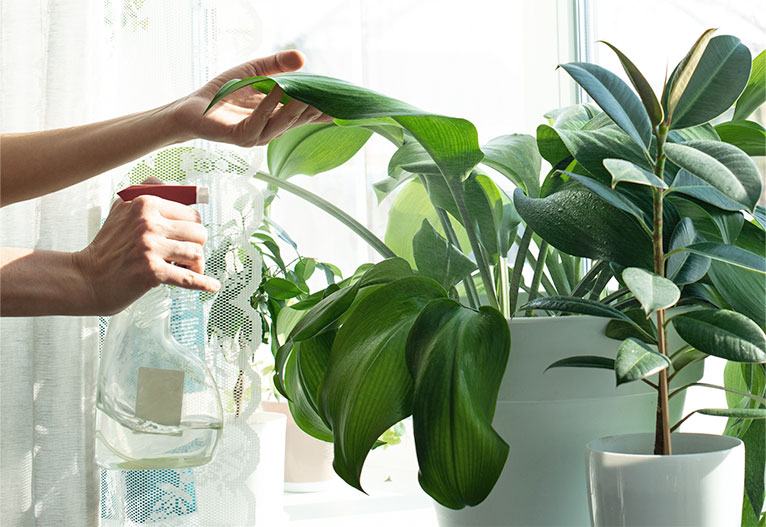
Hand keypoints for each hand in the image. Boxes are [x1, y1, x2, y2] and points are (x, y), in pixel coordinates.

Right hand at [73, 192, 219, 315]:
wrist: (86, 277)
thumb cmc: (107, 246)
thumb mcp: (121, 209)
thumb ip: (146, 191)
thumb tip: (172, 184)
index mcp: (145, 203)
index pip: (191, 213)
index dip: (192, 229)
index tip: (185, 239)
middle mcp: (148, 223)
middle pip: (199, 232)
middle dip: (196, 245)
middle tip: (185, 255)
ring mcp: (149, 247)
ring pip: (196, 253)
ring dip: (195, 265)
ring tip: (185, 269)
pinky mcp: (151, 271)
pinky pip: (189, 278)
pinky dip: (203, 283)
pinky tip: (211, 286)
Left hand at [169, 50, 332, 146]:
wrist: (192, 108)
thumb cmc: (223, 92)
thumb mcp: (255, 72)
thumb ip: (277, 65)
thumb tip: (302, 58)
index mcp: (278, 117)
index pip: (306, 115)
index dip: (324, 109)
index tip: (342, 102)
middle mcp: (271, 130)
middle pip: (299, 119)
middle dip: (315, 108)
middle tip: (330, 96)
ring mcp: (257, 136)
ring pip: (283, 123)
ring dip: (296, 108)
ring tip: (308, 94)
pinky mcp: (240, 136)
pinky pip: (258, 122)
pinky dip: (269, 105)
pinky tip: (277, 90)